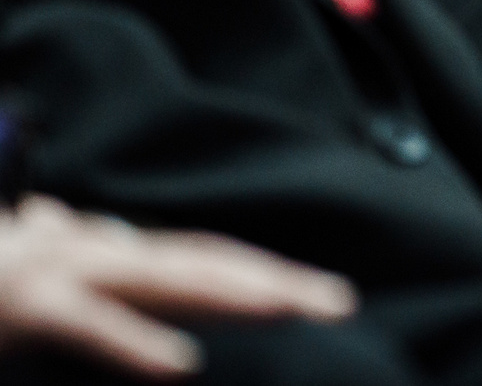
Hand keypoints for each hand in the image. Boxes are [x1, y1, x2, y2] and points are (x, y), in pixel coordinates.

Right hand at [0, 195, 355, 377]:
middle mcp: (87, 249)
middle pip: (198, 262)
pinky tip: (183, 368)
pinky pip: (88, 325)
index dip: (256, 272)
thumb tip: (91, 224)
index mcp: (92, 247)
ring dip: (234, 292)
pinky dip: (136, 344)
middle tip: (339, 303)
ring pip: (164, 278)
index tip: (317, 296)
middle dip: (272, 281)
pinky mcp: (24, 305)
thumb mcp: (18, 249)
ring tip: (295, 308)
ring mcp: (57, 272)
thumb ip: (58, 240)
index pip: (192, 257)